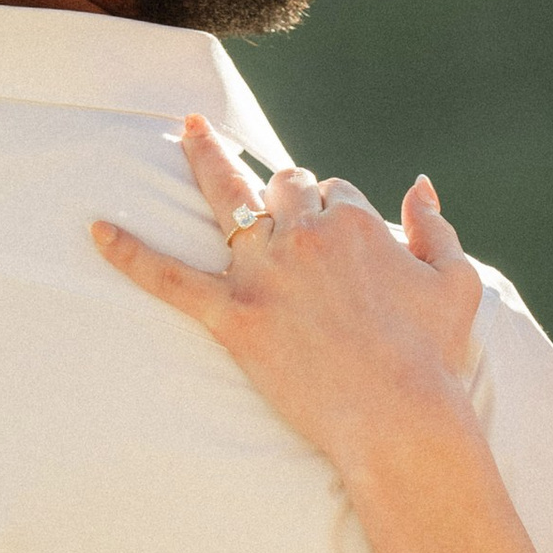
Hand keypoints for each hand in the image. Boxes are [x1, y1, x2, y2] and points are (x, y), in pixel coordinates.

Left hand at [92, 120, 482, 472]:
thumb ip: (436, 226)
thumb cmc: (433, 357)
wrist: (400, 418)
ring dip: (209, 161)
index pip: (336, 193)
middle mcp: (306, 235)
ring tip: (187, 133)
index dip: (336, 213)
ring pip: (231, 199)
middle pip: (286, 187)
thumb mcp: (456, 283)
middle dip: (285, 189)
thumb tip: (419, 184)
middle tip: (282, 207)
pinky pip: (169, 278)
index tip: (339, 240)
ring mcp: (265, 273)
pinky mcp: (233, 316)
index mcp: (356, 222)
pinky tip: (96, 229)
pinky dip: (129, 254)